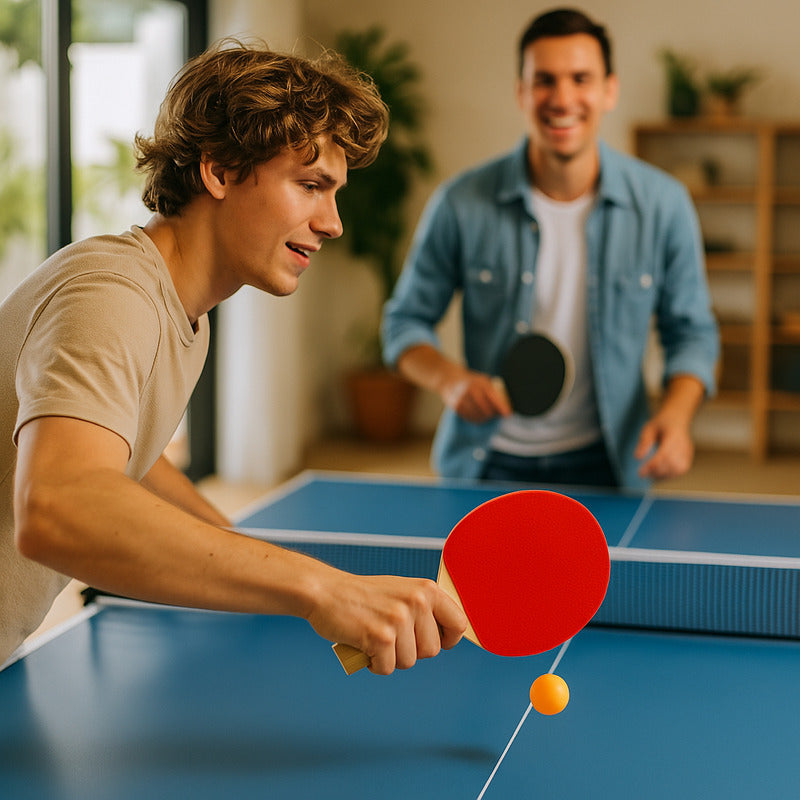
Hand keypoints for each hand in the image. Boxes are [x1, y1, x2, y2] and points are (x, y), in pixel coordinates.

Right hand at [305, 572, 466, 674]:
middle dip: (411, 650)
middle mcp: (417, 601)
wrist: (325, 592)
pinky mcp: (381, 637)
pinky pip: (386, 668)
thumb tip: (450, 635)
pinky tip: (364, 646)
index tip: (434, 641)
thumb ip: (424, 608)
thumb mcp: (401, 591)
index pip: (459, 623)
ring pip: (409, 662)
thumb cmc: (363, 596)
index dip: (448, 639)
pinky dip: (373, 664)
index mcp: (426, 589)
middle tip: (390, 636)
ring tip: (374, 638)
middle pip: (432, 650)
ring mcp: (399, 619)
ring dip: (390, 657)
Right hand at [440, 367, 511, 423]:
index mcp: (480, 382)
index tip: (508, 414)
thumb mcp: (483, 380)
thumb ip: (493, 392)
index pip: (493, 396)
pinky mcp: (456, 406)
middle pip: (486, 408)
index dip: (501, 407)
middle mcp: (470, 390)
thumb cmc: (472, 382)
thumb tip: (504, 408)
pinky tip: (478, 416)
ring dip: (484, 418)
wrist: (449, 379)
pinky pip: (469, 417)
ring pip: (477, 415)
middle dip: (492, 414)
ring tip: (487, 415)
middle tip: (495, 414)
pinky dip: (476, 419)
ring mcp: (462, 398)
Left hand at [635, 415, 694, 479]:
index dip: (653, 465)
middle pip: (673, 464)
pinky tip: (659, 475)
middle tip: (643, 474)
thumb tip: (637, 457)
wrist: (677, 418)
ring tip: (650, 476)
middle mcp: (684, 444)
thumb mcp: (649, 428)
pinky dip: (670, 475)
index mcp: (674, 435)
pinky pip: (681, 470)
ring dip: (664, 475)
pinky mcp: (689, 456)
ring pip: (679, 469)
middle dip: (657, 472)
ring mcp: (688, 451)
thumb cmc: (661, 423)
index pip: (665, 453)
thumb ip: (644, 442)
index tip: (641, 472)